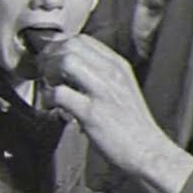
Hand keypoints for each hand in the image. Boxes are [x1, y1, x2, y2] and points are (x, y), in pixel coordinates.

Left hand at [35, 34, 192, 192]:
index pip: (82, 40)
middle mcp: (111, 73)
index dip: (61, 47)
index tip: (52, 61)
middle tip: (45, 74)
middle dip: (51, 57)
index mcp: (118, 65)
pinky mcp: (93, 113)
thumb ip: (100, 75)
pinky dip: (49, 97)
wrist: (148, 152)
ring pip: (66, 61)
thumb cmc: (131, 126)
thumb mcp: (121, 89)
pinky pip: (61, 93)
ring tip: (48, 87)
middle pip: (71, 45)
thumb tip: (69, 69)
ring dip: (49, 72)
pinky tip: (51, 106)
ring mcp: (103, 92)